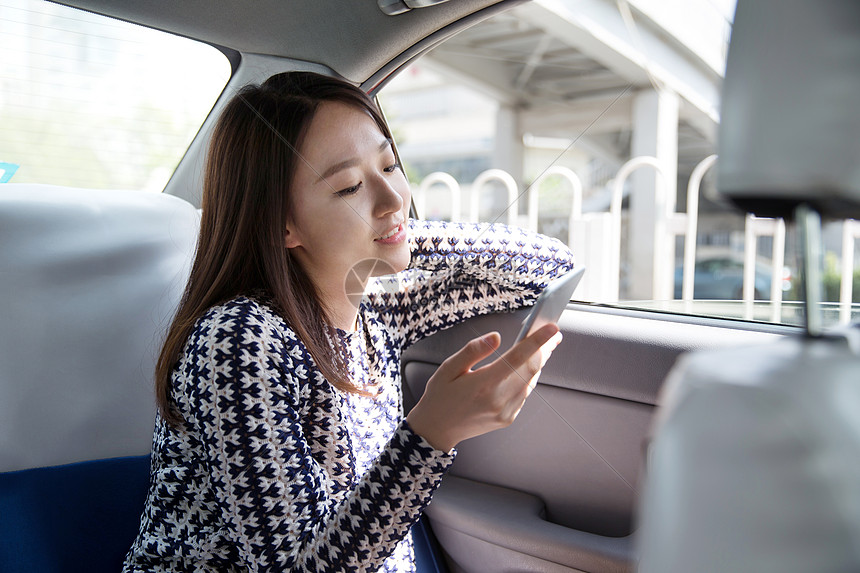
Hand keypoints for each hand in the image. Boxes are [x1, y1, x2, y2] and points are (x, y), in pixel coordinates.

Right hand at [405, 323, 562, 451]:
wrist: (436, 430)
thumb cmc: (440, 397)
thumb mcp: (448, 368)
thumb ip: (473, 351)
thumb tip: (496, 337)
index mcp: (483, 384)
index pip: (517, 357)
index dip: (537, 341)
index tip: (551, 328)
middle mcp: (498, 399)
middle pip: (531, 369)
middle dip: (544, 349)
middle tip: (552, 333)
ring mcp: (505, 411)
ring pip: (530, 381)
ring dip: (538, 362)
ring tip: (543, 347)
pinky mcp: (508, 418)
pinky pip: (525, 393)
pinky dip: (529, 377)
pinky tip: (526, 368)